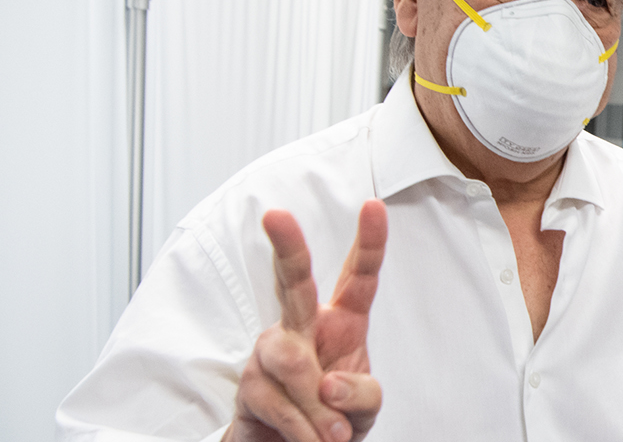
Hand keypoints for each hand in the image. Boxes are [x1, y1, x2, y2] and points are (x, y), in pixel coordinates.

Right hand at [224, 199, 387, 441]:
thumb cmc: (334, 421)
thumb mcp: (365, 408)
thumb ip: (361, 394)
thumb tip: (329, 386)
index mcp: (341, 323)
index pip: (358, 278)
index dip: (369, 243)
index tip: (374, 206)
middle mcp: (301, 328)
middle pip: (293, 282)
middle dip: (287, 247)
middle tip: (276, 215)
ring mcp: (270, 353)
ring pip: (291, 361)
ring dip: (316, 407)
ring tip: (332, 436)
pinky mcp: (248, 385)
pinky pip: (276, 400)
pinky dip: (301, 428)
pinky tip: (308, 440)